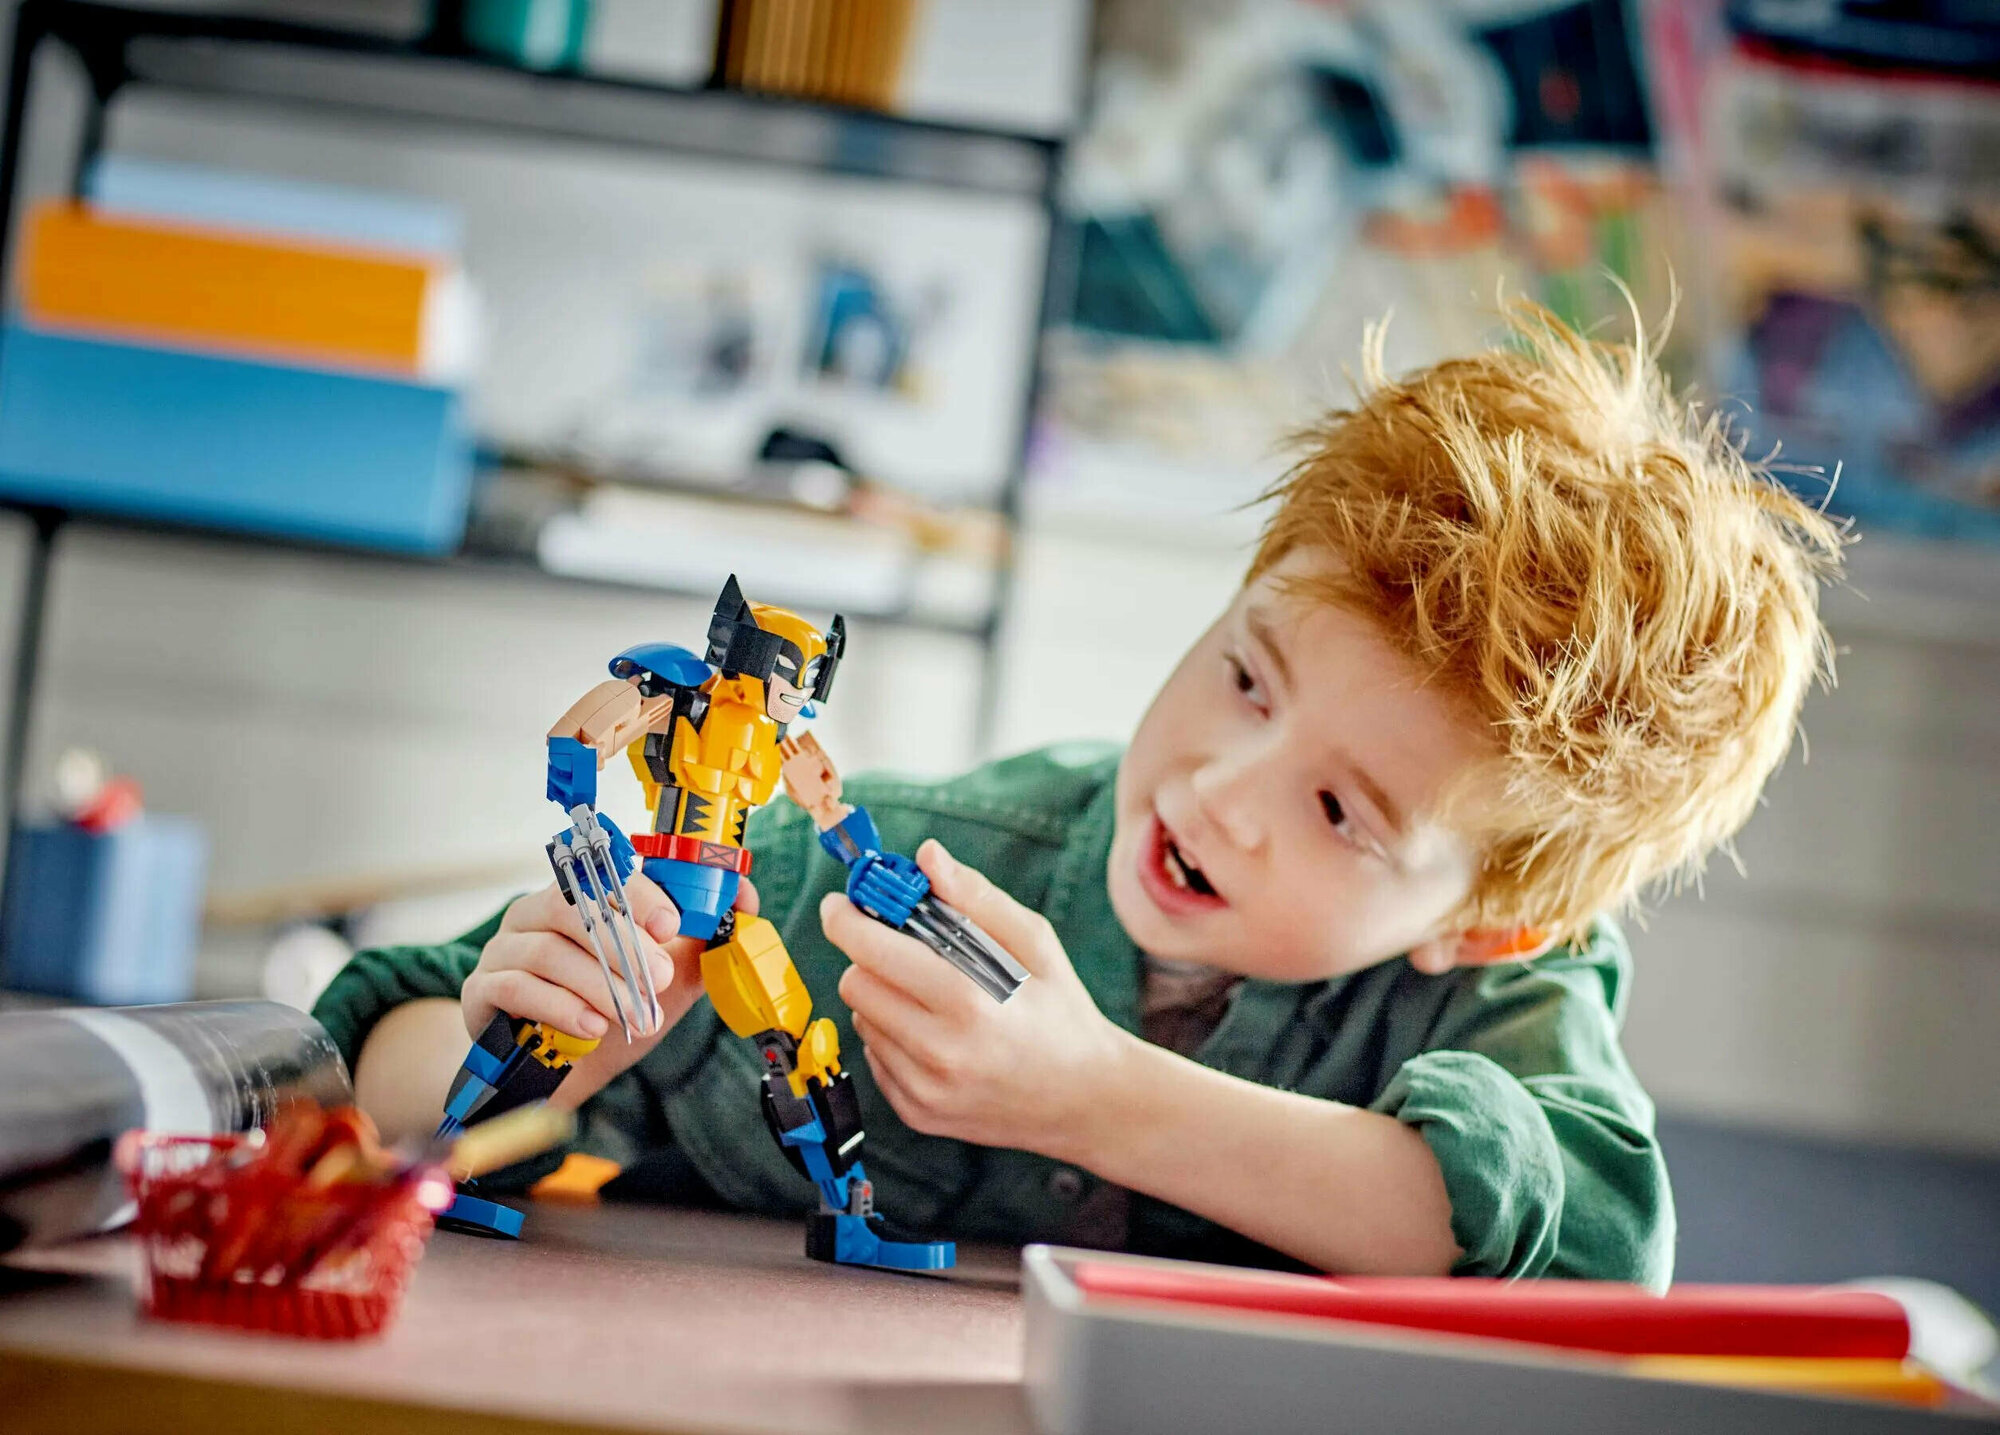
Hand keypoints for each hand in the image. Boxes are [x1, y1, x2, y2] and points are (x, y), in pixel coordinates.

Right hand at [464, 872, 756, 1099]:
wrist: (555, 1070)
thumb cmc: (609, 1010)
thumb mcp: (664, 979)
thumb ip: (701, 941)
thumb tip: (745, 897)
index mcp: (575, 899)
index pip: (603, 877)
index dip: (637, 894)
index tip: (670, 922)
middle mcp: (532, 915)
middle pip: (571, 909)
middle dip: (621, 943)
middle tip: (660, 978)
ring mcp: (502, 951)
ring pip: (547, 951)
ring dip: (597, 983)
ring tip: (631, 1013)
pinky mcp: (481, 992)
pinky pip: (517, 988)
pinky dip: (559, 1007)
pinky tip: (592, 1027)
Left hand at [825, 840, 1129, 1160]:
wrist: (1087, 1100)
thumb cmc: (1062, 1012)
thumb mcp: (1035, 943)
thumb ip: (977, 898)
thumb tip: (927, 856)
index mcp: (968, 1002)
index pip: (873, 951)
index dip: (846, 919)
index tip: (839, 903)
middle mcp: (940, 1052)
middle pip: (855, 984)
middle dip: (869, 956)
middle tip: (900, 946)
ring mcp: (925, 1090)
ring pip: (861, 1019)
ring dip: (884, 996)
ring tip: (933, 995)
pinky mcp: (917, 1113)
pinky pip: (875, 1056)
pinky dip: (893, 1035)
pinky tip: (936, 1033)